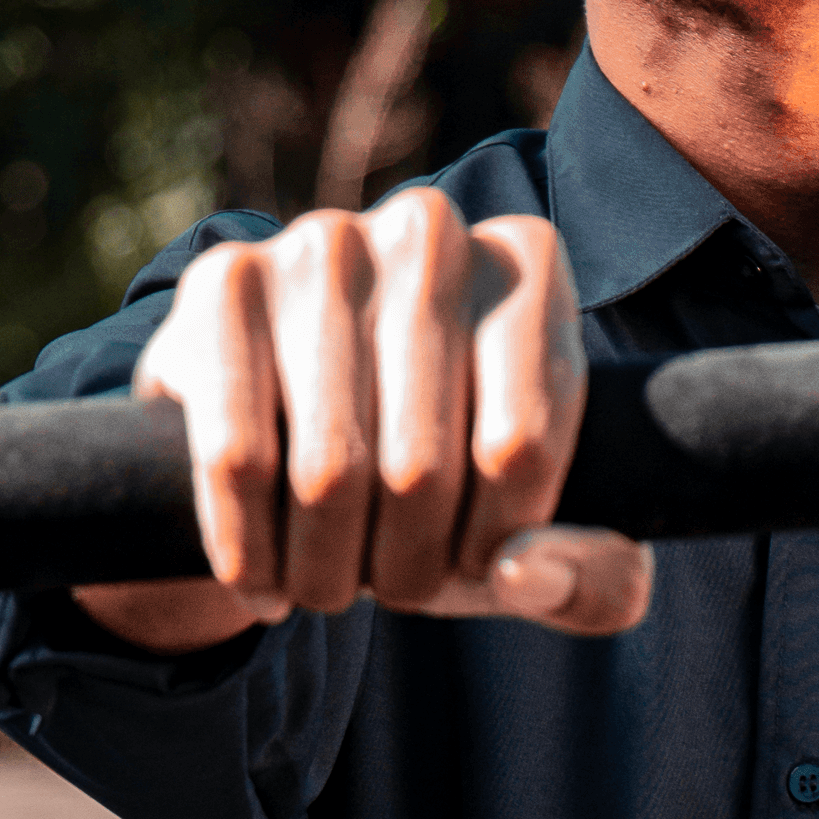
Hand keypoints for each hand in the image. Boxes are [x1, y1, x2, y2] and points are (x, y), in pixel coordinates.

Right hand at [74, 192, 651, 648]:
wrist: (284, 417)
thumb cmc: (441, 477)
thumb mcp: (535, 530)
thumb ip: (593, 576)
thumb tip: (520, 571)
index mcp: (529, 262)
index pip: (522, 446)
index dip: (497, 542)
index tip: (474, 562)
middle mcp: (431, 230)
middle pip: (421, 467)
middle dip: (407, 568)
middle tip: (395, 588)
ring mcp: (322, 245)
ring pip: (328, 471)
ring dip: (327, 573)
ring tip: (329, 588)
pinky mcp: (225, 282)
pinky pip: (237, 458)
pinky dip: (250, 549)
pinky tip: (262, 578)